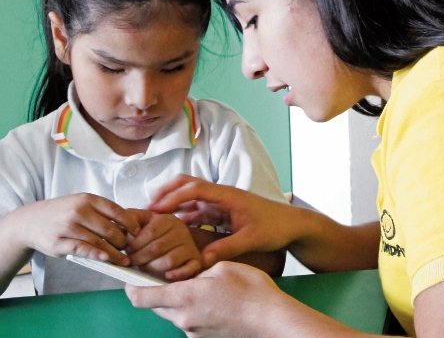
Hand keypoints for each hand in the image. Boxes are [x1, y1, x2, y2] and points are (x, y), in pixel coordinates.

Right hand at [15, 193, 139, 265]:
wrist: (30, 221)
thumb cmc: (63, 213)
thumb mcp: (82, 204)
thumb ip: (102, 212)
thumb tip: (129, 224)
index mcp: (88, 199)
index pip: (117, 211)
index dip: (131, 223)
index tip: (139, 233)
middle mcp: (79, 211)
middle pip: (110, 229)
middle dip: (123, 242)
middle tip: (131, 250)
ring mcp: (68, 226)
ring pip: (98, 242)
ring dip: (114, 253)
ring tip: (123, 260)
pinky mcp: (58, 242)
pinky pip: (81, 249)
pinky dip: (96, 255)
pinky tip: (106, 259)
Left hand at [126, 209, 201, 280]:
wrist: (178, 244)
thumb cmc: (155, 235)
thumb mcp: (144, 222)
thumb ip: (131, 218)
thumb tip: (120, 221)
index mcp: (168, 219)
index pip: (149, 232)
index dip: (134, 244)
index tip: (125, 251)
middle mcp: (182, 231)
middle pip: (157, 248)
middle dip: (139, 258)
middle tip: (131, 262)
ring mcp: (190, 246)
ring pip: (169, 261)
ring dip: (152, 267)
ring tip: (143, 267)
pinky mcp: (196, 261)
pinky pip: (188, 269)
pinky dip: (177, 274)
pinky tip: (167, 276)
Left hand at [126, 261, 284, 337]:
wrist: (272, 320)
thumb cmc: (251, 291)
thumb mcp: (223, 267)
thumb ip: (199, 271)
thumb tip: (192, 276)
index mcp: (185, 297)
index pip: (141, 297)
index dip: (131, 287)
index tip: (131, 277)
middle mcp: (184, 319)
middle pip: (156, 306)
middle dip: (158, 291)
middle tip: (170, 275)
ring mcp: (195, 332)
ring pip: (174, 314)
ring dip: (179, 301)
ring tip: (201, 287)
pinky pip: (191, 322)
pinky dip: (195, 310)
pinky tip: (215, 301)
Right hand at [148, 175, 297, 267]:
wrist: (293, 225)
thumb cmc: (276, 227)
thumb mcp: (251, 239)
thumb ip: (227, 248)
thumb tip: (201, 260)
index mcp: (228, 195)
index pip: (195, 188)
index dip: (173, 196)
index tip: (155, 207)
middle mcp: (222, 196)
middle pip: (188, 186)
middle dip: (167, 194)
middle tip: (147, 209)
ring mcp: (221, 204)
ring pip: (191, 199)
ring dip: (173, 206)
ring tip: (153, 220)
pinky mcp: (223, 213)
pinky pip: (198, 212)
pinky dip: (184, 217)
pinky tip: (172, 228)